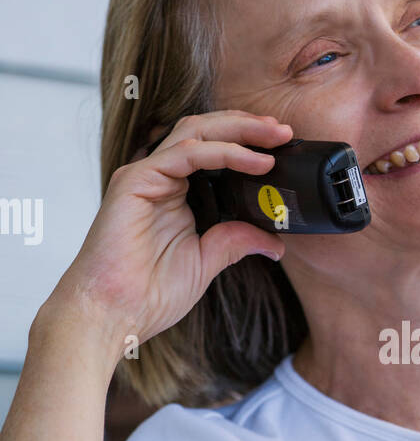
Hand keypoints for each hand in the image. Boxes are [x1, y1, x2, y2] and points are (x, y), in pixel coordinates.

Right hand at [46, 111, 292, 348]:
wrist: (113, 313)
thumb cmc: (148, 293)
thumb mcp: (207, 261)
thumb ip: (236, 241)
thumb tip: (275, 242)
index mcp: (176, 192)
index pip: (214, 150)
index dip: (247, 142)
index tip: (283, 147)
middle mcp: (161, 177)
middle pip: (207, 131)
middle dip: (249, 127)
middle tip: (285, 132)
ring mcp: (147, 175)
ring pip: (197, 132)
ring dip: (241, 130)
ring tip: (276, 136)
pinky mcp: (136, 180)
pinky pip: (186, 153)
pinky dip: (224, 153)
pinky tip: (254, 162)